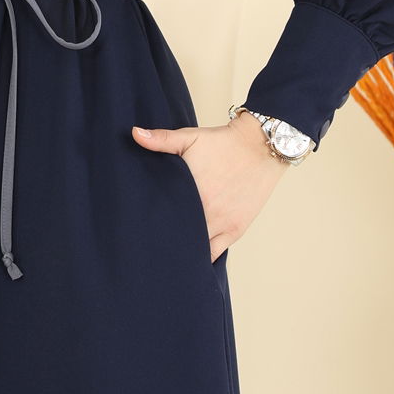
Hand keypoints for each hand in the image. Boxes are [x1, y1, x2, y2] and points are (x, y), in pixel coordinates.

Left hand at [132, 111, 289, 261]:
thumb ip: (161, 139)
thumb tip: (134, 133)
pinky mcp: (235, 230)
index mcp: (190, 190)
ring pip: (195, 248)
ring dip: (182, 250)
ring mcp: (221, 223)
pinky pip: (214, 253)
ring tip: (167, 252)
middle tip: (150, 242)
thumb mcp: (190, 137)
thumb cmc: (222, 143)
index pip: (162, 215)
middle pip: (177, 234)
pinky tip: (190, 259)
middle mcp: (205, 210)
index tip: (139, 226)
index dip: (149, 223)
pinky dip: (202, 257)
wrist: (259, 147)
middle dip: (163, 238)